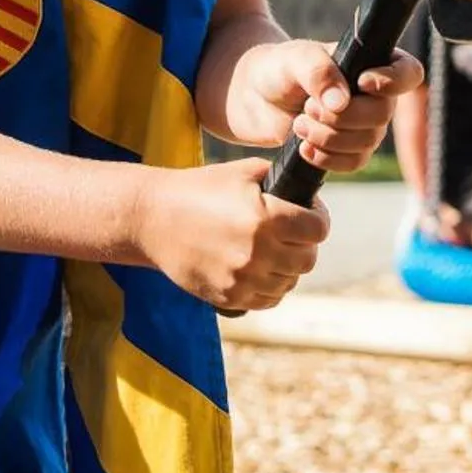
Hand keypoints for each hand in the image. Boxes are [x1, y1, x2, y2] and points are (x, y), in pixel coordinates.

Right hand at [142, 159, 330, 311]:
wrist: (153, 219)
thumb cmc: (198, 189)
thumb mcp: (242, 173)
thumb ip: (279, 179)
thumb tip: (308, 189)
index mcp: (266, 218)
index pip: (318, 229)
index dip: (318, 219)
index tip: (311, 215)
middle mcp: (258, 252)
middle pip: (308, 259)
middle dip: (304, 244)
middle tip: (293, 233)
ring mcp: (243, 279)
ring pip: (290, 283)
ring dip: (288, 267)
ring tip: (275, 251)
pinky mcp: (229, 298)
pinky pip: (268, 300)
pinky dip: (270, 286)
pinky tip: (260, 269)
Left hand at [248, 40, 423, 172]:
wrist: (253, 97)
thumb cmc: (278, 67)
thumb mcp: (295, 58)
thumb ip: (319, 72)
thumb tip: (342, 103)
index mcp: (372, 62)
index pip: (408, 72)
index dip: (393, 82)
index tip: (362, 83)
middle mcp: (376, 94)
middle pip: (383, 114)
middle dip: (342, 117)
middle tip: (308, 107)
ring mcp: (363, 124)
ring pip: (367, 143)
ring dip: (329, 137)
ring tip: (299, 124)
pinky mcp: (346, 149)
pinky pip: (353, 163)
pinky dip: (327, 159)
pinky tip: (303, 148)